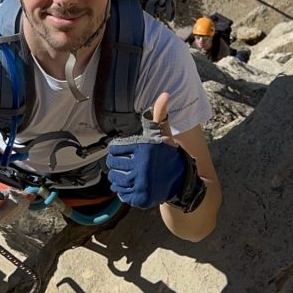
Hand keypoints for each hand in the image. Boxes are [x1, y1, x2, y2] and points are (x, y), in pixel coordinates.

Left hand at [106, 93, 186, 208]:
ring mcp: (140, 183)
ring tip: (129, 174)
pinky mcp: (139, 197)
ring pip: (115, 179)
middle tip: (127, 164)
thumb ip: (159, 114)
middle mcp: (141, 166)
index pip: (114, 149)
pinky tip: (132, 185)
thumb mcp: (163, 133)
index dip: (118, 150)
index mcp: (143, 148)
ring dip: (119, 177)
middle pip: (112, 164)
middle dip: (117, 164)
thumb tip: (165, 94)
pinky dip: (123, 190)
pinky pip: (121, 193)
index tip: (127, 152)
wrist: (179, 180)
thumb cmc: (167, 153)